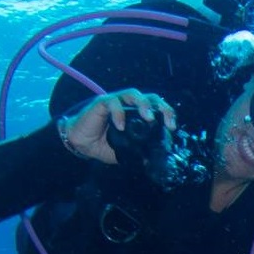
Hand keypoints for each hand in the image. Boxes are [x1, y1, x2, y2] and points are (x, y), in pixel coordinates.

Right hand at [57, 90, 174, 163]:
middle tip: (167, 123)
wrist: (81, 144)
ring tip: (148, 118)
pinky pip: (112, 102)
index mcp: (137, 114)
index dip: (167, 114)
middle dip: (162, 107)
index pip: (156, 108)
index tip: (172, 128)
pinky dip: (118, 113)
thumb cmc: (103, 145)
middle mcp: (128, 104)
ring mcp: (115, 101)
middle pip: (150, 97)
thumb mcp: (126, 151)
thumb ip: (140, 151)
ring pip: (133, 94)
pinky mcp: (101, 103)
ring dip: (143, 104)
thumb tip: (157, 159)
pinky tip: (120, 126)